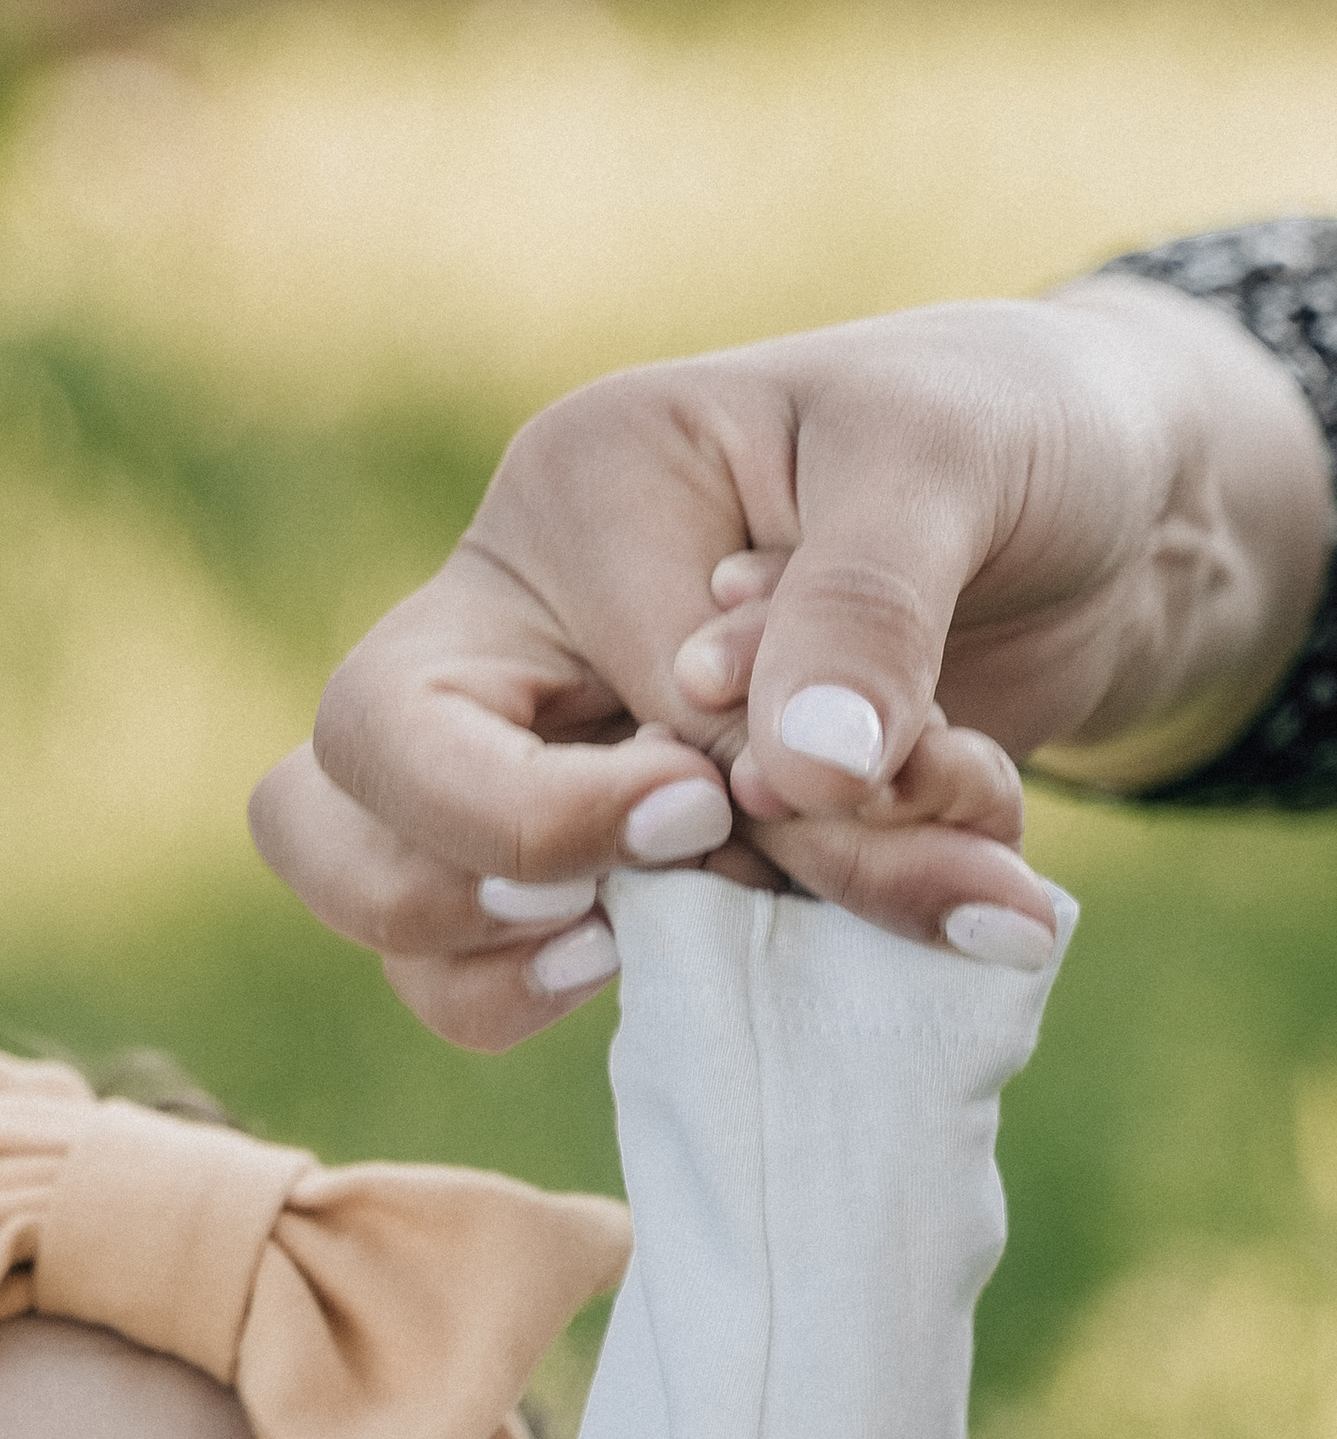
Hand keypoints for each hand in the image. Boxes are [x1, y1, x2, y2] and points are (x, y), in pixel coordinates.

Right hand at [251, 279, 1331, 1048]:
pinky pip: (518, 974)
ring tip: (737, 930)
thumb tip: (796, 781)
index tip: (745, 800)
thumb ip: (867, 611)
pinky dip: (650, 999)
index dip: (599, 797)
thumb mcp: (948, 467)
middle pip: (329, 798)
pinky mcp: (632, 852)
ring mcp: (555, 749)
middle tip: (687, 860)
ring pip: (393, 911)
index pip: (486, 699)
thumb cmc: (1008, 439)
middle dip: (487, 876)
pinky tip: (780, 954)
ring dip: (547, 969)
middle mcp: (520, 628)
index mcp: (570, 497)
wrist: (1109, 517)